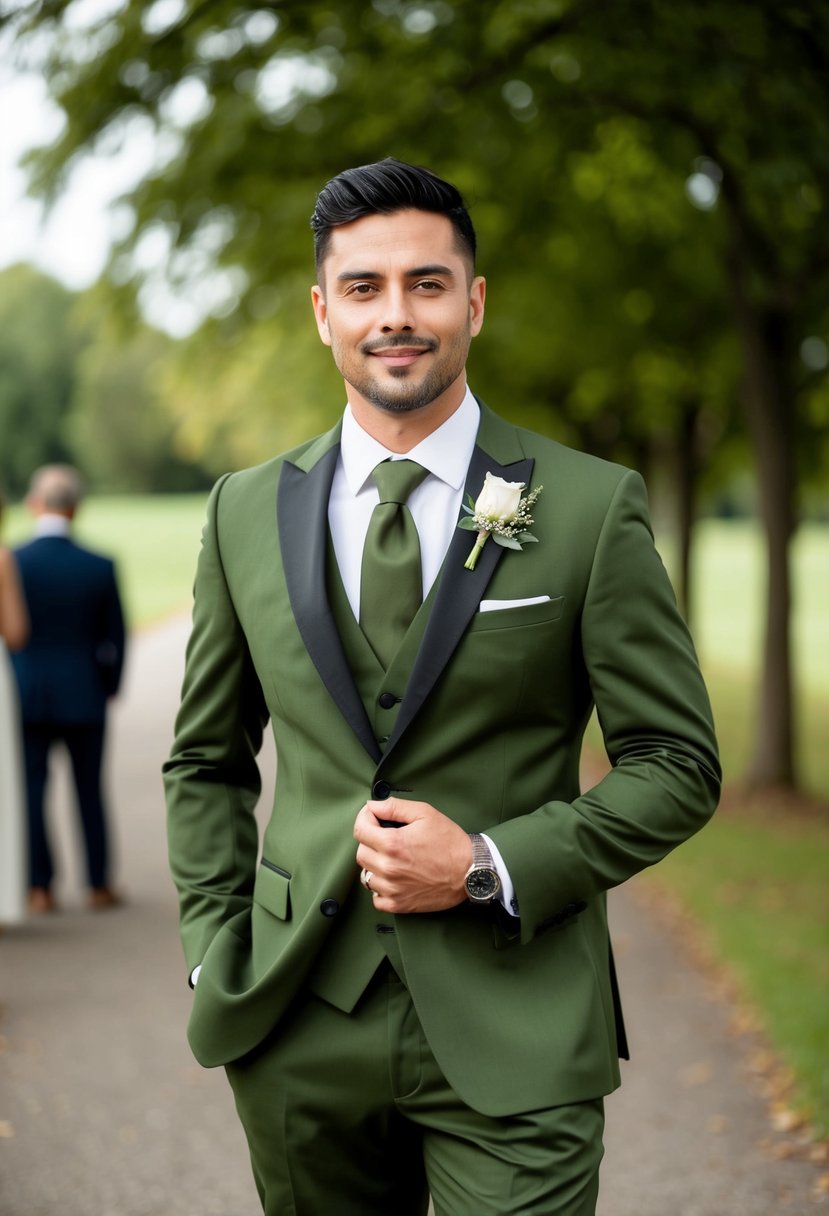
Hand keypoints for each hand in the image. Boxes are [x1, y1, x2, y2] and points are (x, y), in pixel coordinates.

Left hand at [353, 797, 471, 913]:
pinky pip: (375, 897)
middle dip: (371, 841)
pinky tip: (395, 878)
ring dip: (376, 864)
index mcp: (392, 844)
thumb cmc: (450, 843)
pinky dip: (381, 888)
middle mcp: (388, 868)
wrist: (470, 872)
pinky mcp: (398, 904)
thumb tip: (372, 805)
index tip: (374, 818)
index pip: (359, 830)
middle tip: (388, 837)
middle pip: (361, 852)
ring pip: (366, 874)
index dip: (365, 819)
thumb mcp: (425, 814)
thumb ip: (394, 807)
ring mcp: (391, 889)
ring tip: (394, 858)